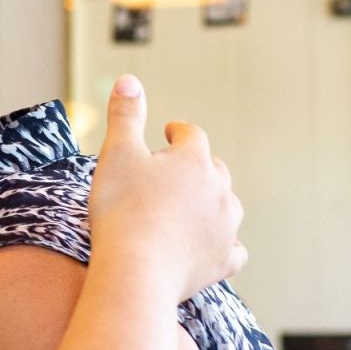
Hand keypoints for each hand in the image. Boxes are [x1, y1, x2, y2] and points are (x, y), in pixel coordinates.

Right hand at [89, 74, 247, 301]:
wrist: (137, 270)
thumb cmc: (121, 210)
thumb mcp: (115, 155)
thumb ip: (125, 116)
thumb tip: (128, 78)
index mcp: (193, 159)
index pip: (190, 135)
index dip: (177, 132)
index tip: (167, 133)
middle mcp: (219, 188)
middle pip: (214, 169)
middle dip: (197, 167)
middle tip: (176, 172)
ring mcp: (226, 225)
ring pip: (227, 205)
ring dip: (213, 202)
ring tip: (194, 207)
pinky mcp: (223, 260)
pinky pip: (234, 250)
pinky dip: (225, 245)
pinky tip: (216, 247)